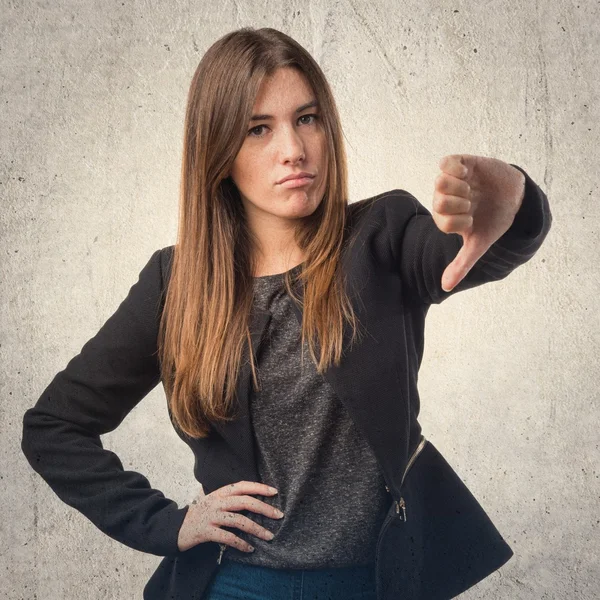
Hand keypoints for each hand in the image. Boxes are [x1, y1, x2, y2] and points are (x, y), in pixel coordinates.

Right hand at [177, 481, 283, 552]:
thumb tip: (253, 499)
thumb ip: (230, 498)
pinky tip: (250, 548)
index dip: (259, 487)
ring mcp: (211, 516)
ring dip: (256, 529)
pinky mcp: (206, 532)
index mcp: (220, 492)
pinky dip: (241, 543)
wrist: (175, 528)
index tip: (274, 492)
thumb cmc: (200, 514)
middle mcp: (217, 502)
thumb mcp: (214, 501)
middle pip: (244, 502)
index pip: (243, 486)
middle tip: (278, 515)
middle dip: (264, 508)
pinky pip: (228, 538)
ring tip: (269, 536)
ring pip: (239, 520)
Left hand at [432, 154, 525, 291]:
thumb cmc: (492, 222)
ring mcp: (450, 181)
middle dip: (461, 204)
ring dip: (461, 187)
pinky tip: (469, 174)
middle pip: (438, 201)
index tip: (472, 219)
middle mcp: (443, 199)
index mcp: (443, 218)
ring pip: (440, 181)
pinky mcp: (459, 164)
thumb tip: (445, 288)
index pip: (442, 221)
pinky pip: (446, 162)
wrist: (514, 198)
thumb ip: (461, 264)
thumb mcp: (478, 245)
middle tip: (473, 203)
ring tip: (472, 188)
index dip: (461, 220)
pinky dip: (458, 169)